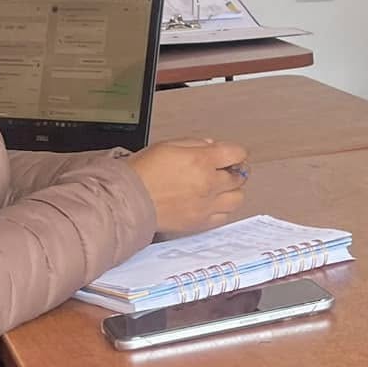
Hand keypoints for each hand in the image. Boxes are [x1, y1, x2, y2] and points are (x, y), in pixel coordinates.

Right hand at [126, 138, 249, 233]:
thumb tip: (210, 146)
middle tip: (224, 171)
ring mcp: (206, 205)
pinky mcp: (200, 222)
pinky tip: (211, 204)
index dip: (236, 153)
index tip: (232, 155)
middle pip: (240, 177)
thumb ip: (195, 144)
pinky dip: (221, 209)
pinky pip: (224, 216)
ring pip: (237, 198)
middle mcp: (209, 183)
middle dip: (233, 171)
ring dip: (231, 191)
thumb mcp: (168, 146)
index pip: (237, 154)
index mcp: (202, 160)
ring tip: (219, 188)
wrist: (128, 200)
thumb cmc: (142, 173)